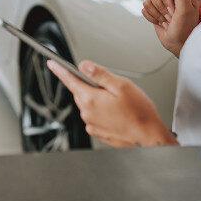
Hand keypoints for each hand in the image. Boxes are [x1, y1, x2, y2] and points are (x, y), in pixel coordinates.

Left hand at [46, 60, 174, 147]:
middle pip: (80, 91)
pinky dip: (100, 111)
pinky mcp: (97, 132)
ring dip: (97, 99)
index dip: (60, 70)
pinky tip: (116, 112)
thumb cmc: (139, 113)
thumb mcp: (121, 85)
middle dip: (90, 85)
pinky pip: (93, 116)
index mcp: (90, 99)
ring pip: (87, 103)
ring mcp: (91, 124)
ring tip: (118, 102)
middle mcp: (87, 113)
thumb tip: (83, 65)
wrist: (149, 137)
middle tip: (110, 86)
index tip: (51, 63)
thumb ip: (100, 74)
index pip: (70, 80)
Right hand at [141, 0, 199, 56]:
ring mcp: (162, 0)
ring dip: (157, 13)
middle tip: (170, 16)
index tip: (174, 10)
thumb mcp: (185, 9)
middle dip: (161, 6)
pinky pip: (144, 7)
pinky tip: (160, 22)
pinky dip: (152, 17)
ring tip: (166, 20)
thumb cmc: (185, 28)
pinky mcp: (154, 8)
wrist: (177, 43)